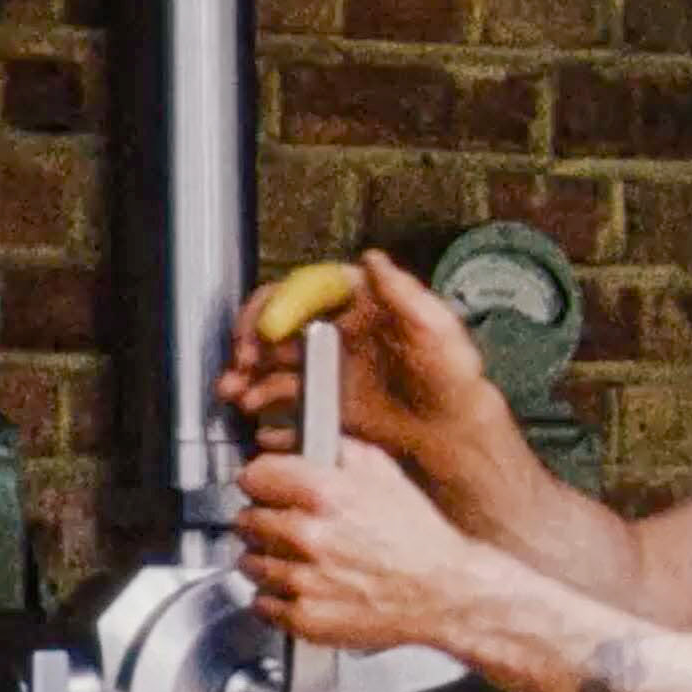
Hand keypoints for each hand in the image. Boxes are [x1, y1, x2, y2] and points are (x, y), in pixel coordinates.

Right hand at [217, 249, 497, 463]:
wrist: (454, 432)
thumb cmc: (453, 377)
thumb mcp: (435, 329)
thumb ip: (402, 294)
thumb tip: (375, 259)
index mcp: (358, 305)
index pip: (303, 292)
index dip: (276, 306)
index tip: (265, 329)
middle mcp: (337, 332)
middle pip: (278, 328)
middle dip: (251, 342)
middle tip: (240, 362)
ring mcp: (330, 369)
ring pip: (274, 366)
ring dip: (249, 378)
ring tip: (237, 394)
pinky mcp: (328, 403)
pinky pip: (288, 404)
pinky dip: (270, 415)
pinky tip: (262, 426)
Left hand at [234, 436, 476, 651]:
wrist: (444, 592)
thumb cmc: (419, 537)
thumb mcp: (383, 472)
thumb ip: (333, 450)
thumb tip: (294, 442)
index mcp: (323, 494)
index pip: (252, 477)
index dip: (262, 481)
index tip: (267, 488)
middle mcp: (307, 535)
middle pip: (245, 520)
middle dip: (263, 521)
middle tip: (287, 525)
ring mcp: (302, 580)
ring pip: (249, 563)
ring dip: (267, 560)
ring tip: (297, 559)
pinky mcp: (304, 618)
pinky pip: (261, 603)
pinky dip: (275, 597)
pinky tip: (302, 587)